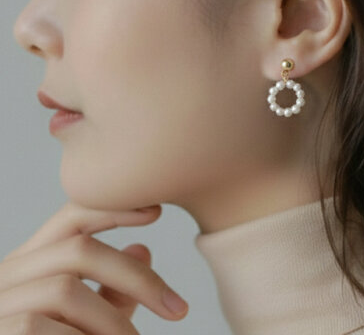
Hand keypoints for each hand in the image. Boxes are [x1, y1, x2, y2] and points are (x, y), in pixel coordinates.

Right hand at [0, 201, 187, 333]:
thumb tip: (143, 249)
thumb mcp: (79, 323)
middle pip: (79, 250)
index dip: (114, 208)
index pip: (71, 216)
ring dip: (112, 321)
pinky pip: (42, 327)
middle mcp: (6, 275)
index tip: (158, 211)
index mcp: (28, 265)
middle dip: (136, 278)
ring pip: (67, 289)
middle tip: (178, 310)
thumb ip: (108, 292)